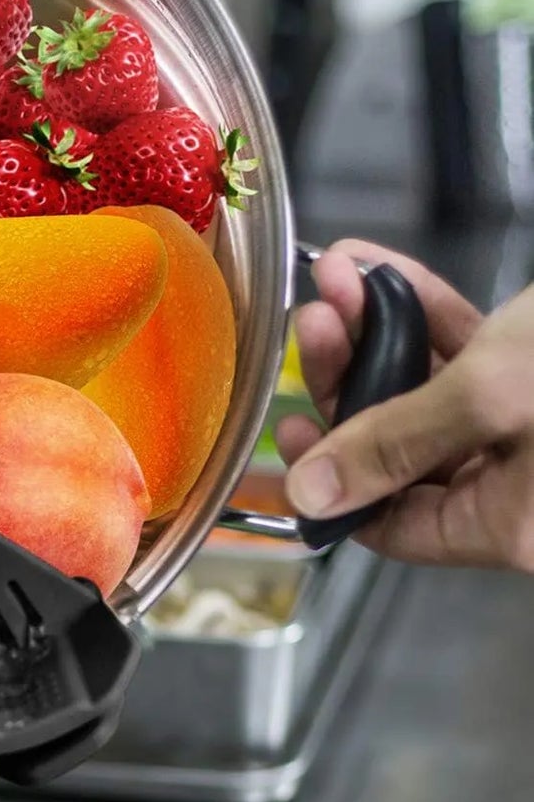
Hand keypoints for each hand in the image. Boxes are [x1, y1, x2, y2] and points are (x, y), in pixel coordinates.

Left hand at [280, 240, 533, 571]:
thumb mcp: (496, 396)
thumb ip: (397, 443)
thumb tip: (312, 494)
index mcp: (517, 527)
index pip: (393, 525)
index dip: (334, 478)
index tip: (291, 425)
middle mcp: (529, 491)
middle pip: (405, 449)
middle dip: (352, 375)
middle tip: (315, 320)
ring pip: (436, 393)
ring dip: (381, 331)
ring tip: (341, 279)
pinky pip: (478, 358)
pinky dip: (432, 315)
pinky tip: (384, 274)